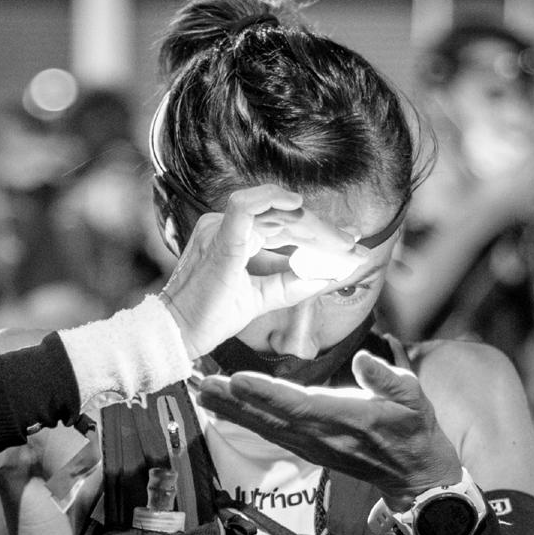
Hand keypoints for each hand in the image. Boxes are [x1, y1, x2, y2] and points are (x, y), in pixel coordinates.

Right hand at [159, 185, 367, 357]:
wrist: (181, 333)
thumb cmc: (214, 315)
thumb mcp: (264, 296)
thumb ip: (294, 283)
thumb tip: (330, 275)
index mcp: (236, 235)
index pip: (283, 225)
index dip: (318, 232)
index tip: (349, 243)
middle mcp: (227, 225)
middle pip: (284, 217)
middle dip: (322, 230)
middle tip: (352, 243)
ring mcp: (221, 228)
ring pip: (274, 212)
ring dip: (310, 224)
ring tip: (338, 239)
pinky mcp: (219, 240)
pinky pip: (244, 209)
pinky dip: (270, 201)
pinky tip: (296, 204)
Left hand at [195, 349, 462, 505]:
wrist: (413, 474)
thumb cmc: (414, 429)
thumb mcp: (414, 397)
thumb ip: (387, 377)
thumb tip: (362, 358)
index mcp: (348, 419)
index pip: (300, 406)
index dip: (267, 394)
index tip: (237, 380)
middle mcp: (324, 436)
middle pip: (271, 418)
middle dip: (234, 401)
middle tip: (200, 383)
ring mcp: (313, 446)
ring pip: (266, 427)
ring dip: (232, 411)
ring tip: (202, 391)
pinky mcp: (308, 448)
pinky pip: (271, 434)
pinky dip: (244, 421)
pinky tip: (224, 408)